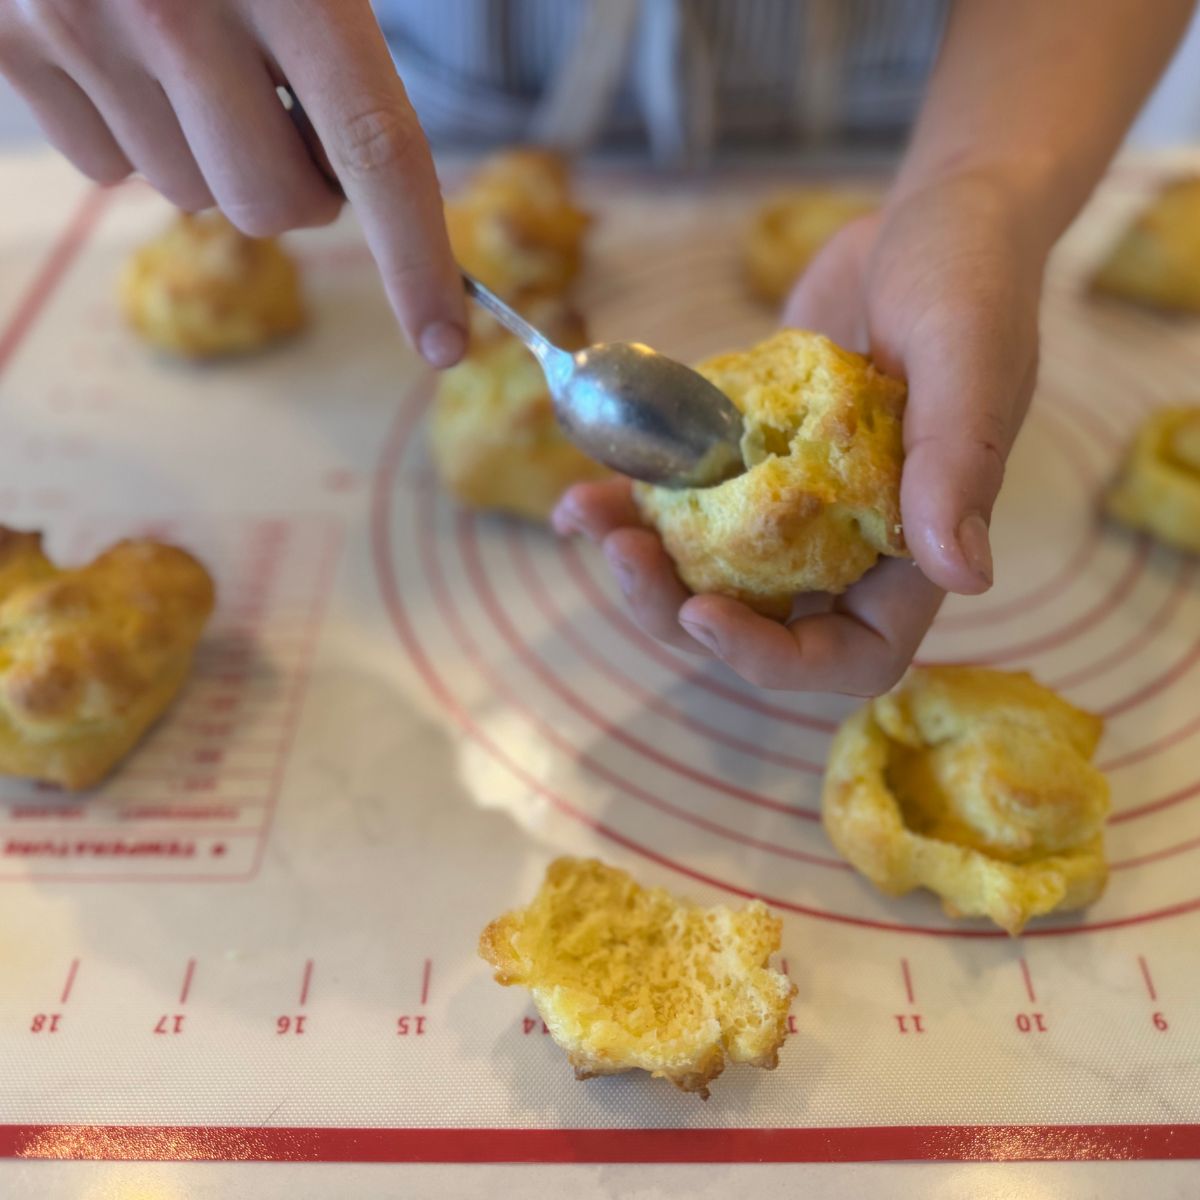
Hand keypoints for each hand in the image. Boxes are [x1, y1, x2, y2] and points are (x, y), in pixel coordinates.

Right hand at [0, 0, 465, 365]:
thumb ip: (340, 25)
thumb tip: (366, 161)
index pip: (375, 150)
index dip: (417, 260)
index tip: (445, 344)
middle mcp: (174, 8)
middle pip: (273, 204)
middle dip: (302, 189)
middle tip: (292, 118)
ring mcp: (74, 26)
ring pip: (186, 194)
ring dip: (213, 155)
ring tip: (196, 56)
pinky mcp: (6, 46)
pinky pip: (104, 166)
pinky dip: (134, 134)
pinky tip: (126, 54)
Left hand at [555, 172, 1042, 693]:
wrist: (926, 216)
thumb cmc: (970, 282)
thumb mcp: (968, 364)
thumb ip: (958, 467)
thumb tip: (966, 577)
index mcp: (912, 550)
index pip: (853, 653)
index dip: (777, 659)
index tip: (704, 613)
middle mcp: (848, 543)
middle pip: (757, 624)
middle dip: (676, 609)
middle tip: (622, 554)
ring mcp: (790, 505)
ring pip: (707, 574)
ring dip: (640, 564)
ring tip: (584, 519)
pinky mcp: (746, 458)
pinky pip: (686, 504)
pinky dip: (630, 503)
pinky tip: (582, 491)